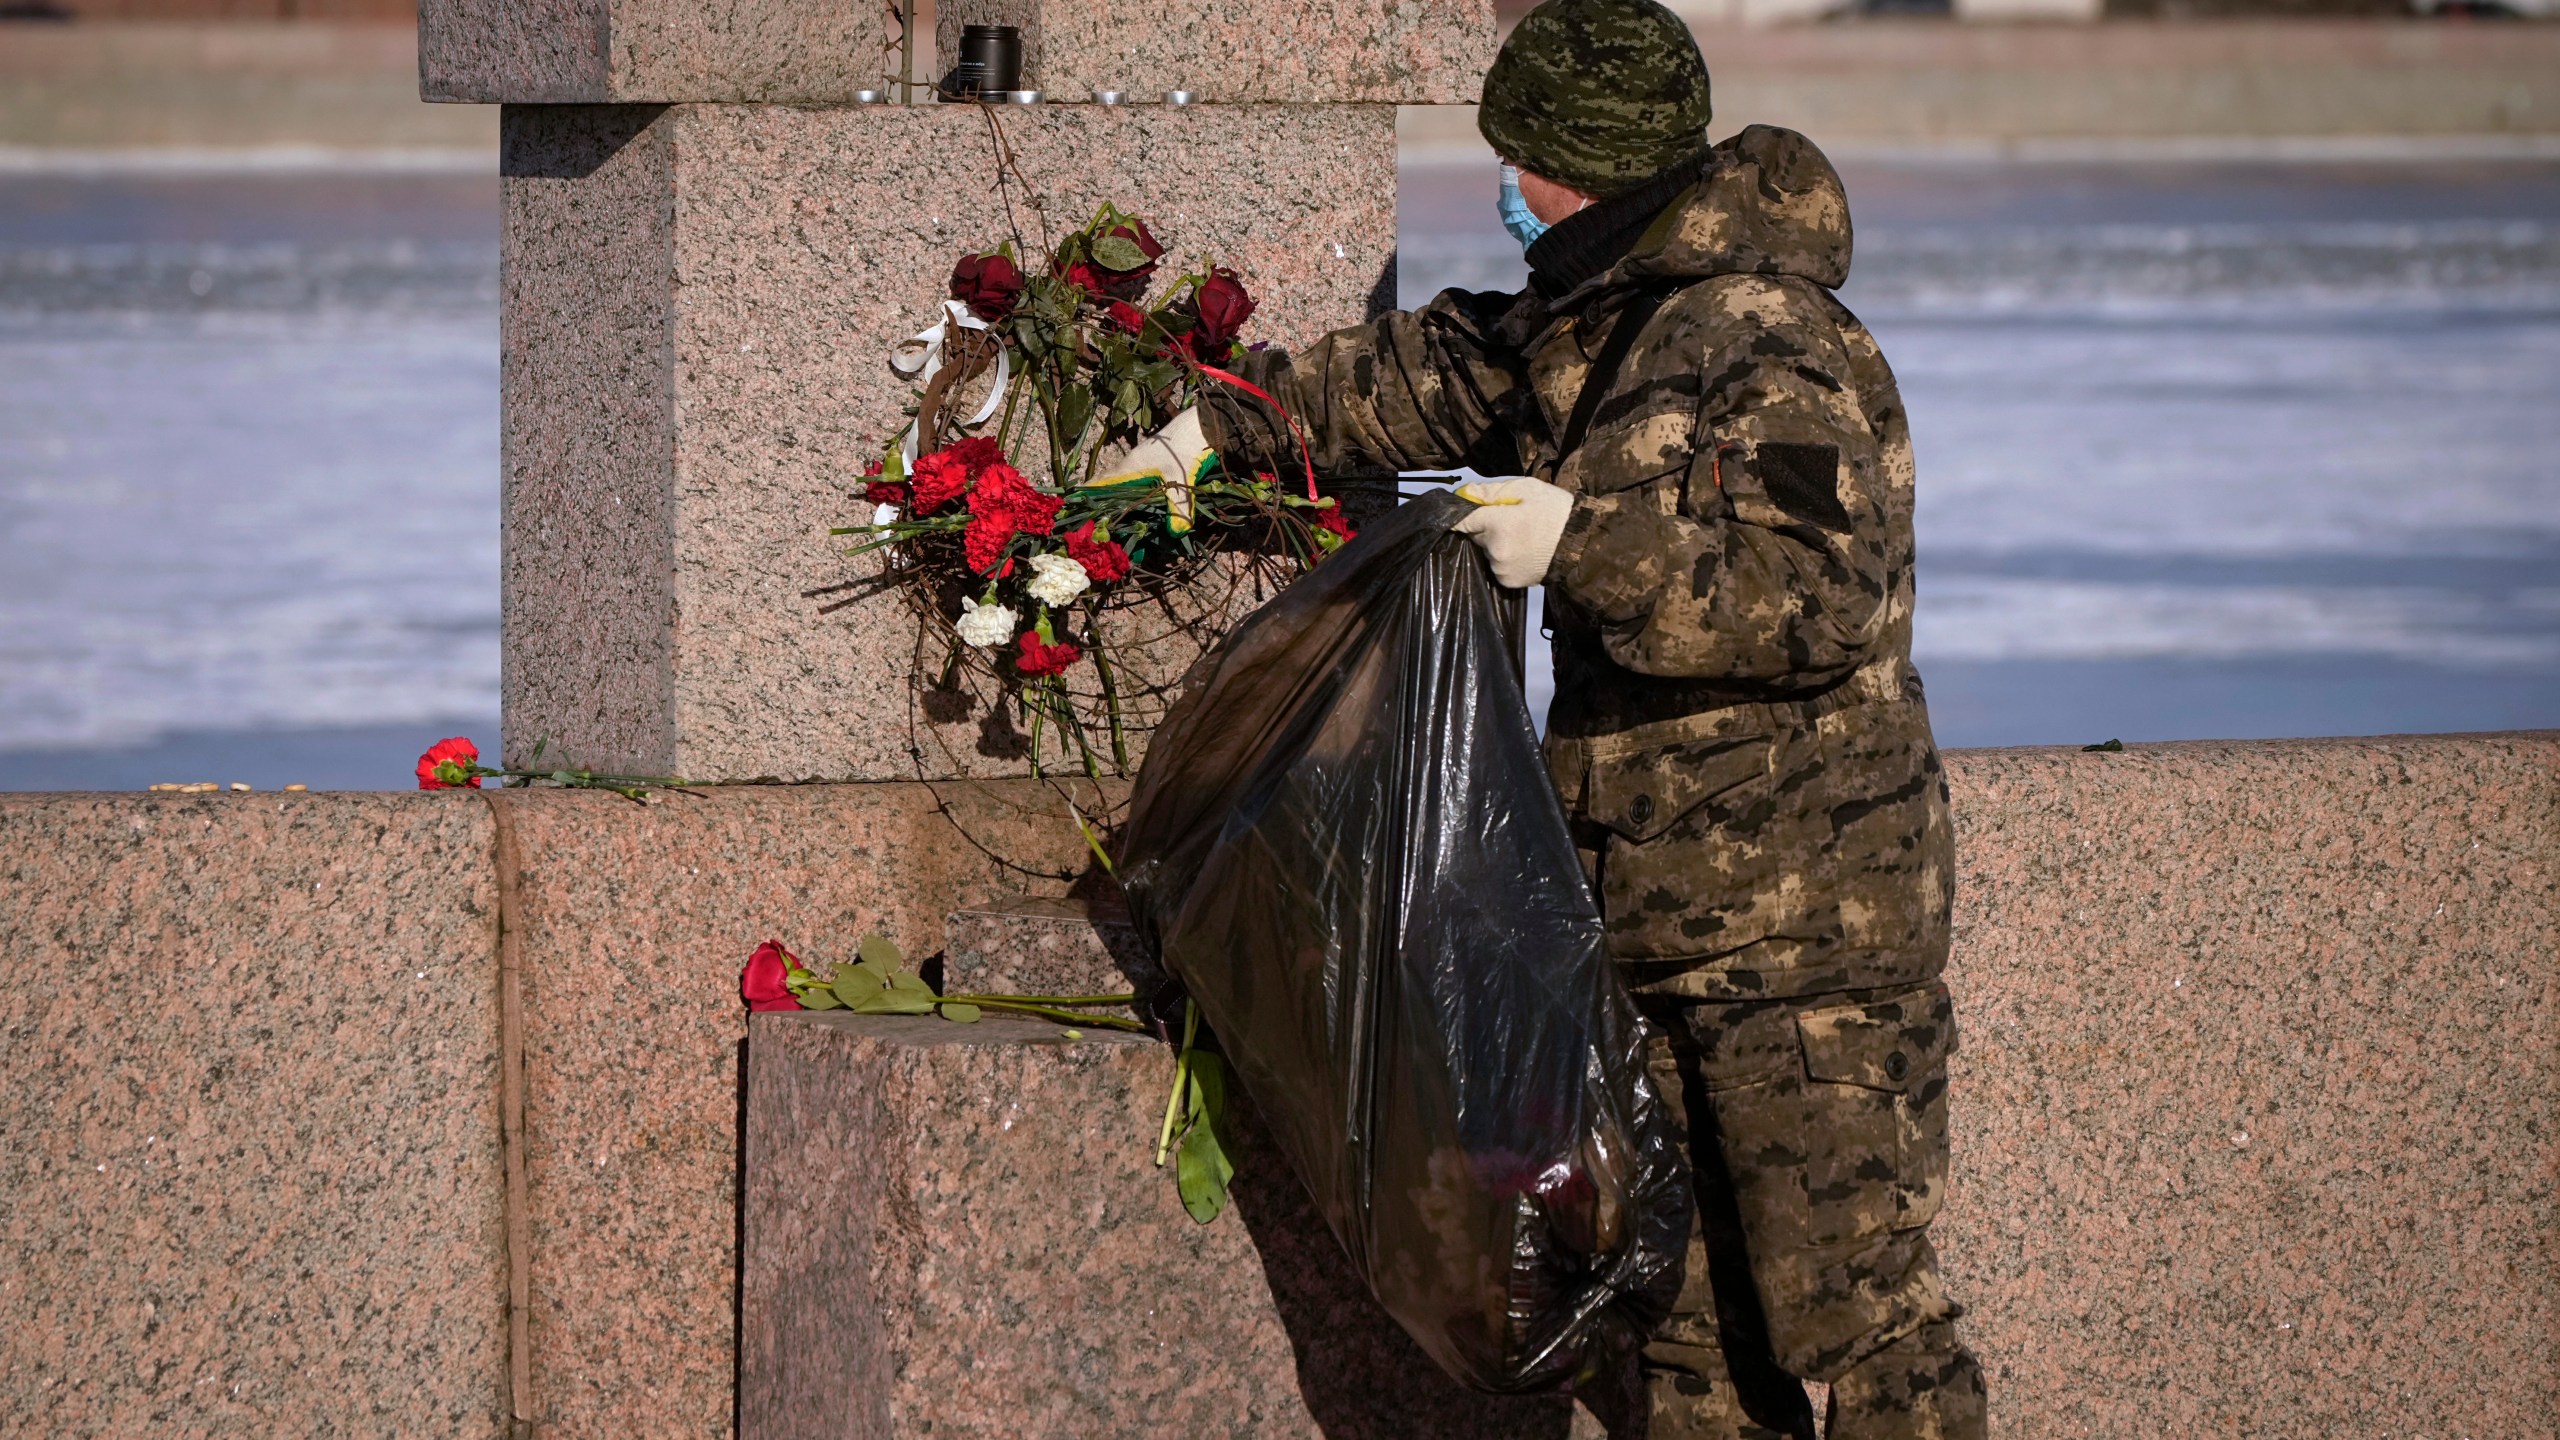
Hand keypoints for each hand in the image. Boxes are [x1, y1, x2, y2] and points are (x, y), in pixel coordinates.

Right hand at [1093, 407, 1209, 529]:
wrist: (1197, 426)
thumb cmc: (1184, 450)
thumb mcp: (1181, 481)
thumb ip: (1179, 507)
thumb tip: (1178, 532)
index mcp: (1131, 468)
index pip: (1102, 482)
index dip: (1088, 493)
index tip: (1073, 503)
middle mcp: (1130, 462)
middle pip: (1106, 479)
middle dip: (1095, 494)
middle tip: (1085, 511)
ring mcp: (1140, 458)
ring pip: (1118, 476)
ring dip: (1108, 489)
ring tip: (1102, 507)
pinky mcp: (1150, 458)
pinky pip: (1129, 474)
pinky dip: (1123, 485)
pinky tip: (1129, 495)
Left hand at [1452, 476, 1573, 587]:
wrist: (1582, 545)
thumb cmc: (1556, 511)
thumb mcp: (1527, 489)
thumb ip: (1491, 491)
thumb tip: (1464, 492)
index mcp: (1498, 524)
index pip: (1464, 520)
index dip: (1465, 514)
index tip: (1469, 510)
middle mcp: (1494, 550)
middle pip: (1476, 536)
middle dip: (1487, 528)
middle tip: (1511, 521)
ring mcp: (1500, 569)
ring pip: (1487, 552)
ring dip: (1496, 545)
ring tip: (1521, 539)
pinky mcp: (1508, 582)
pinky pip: (1497, 567)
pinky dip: (1505, 560)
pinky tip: (1524, 553)